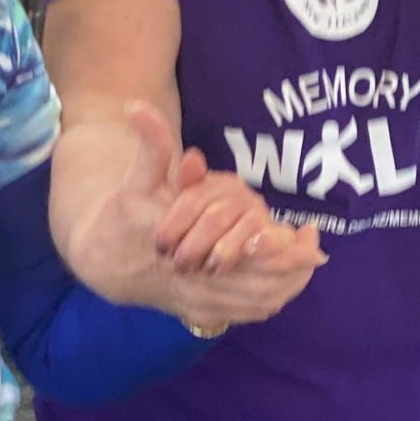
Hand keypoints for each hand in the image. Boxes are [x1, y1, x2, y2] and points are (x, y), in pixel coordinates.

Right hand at [128, 102, 326, 329]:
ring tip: (308, 256)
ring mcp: (199, 303)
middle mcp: (193, 285)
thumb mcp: (134, 182)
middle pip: (259, 287)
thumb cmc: (123, 219)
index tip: (305, 230)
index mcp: (179, 252)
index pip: (240, 259)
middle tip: (315, 244)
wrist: (104, 263)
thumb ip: (149, 148)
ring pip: (258, 302)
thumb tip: (138, 106)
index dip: (277, 250)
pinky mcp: (203, 313)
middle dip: (293, 268)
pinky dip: (274, 295)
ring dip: (288, 283)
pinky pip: (249, 311)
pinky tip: (288, 276)